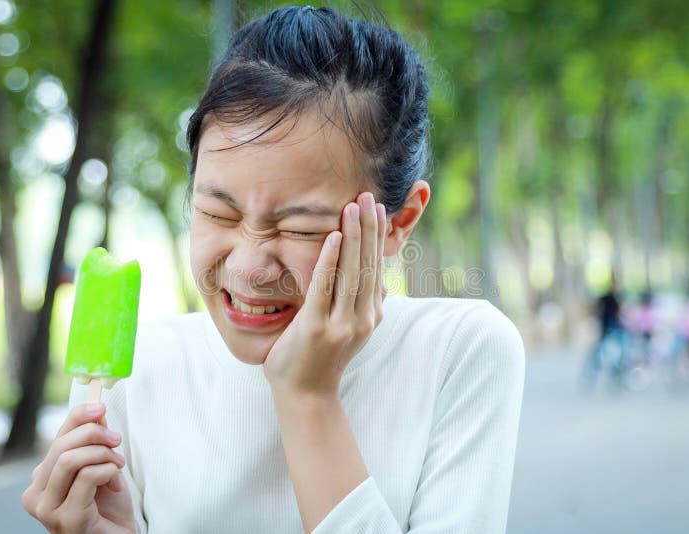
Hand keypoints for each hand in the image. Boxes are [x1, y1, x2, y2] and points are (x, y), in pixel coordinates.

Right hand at [22, 403, 135, 533]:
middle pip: (60, 447)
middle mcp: (36, 495)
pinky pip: (87, 477)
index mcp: (41, 479)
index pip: (56, 438)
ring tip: (118, 465)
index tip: (100, 407)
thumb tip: (96, 412)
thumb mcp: (101, 467)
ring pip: (70, 460)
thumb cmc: (108, 509)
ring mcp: (47, 510)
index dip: (78, 417)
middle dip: (94, 434)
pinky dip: (108, 471)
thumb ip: (94, 443)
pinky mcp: (66, 519)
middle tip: (116, 440)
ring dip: (102, 455)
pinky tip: (115, 484)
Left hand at [262, 191, 386, 397]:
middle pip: (369, 264)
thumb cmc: (321, 359)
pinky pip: (326, 287)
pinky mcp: (318, 327)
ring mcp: (341, 324)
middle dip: (369, 228)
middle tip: (368, 196)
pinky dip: (331, 259)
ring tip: (353, 206)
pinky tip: (334, 236)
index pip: (377, 267)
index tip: (377, 209)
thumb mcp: (350, 330)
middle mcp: (362, 318)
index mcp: (370, 315)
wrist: (306, 395)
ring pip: (352, 271)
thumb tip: (382, 286)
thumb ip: (364, 306)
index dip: (377, 237)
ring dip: (354, 236)